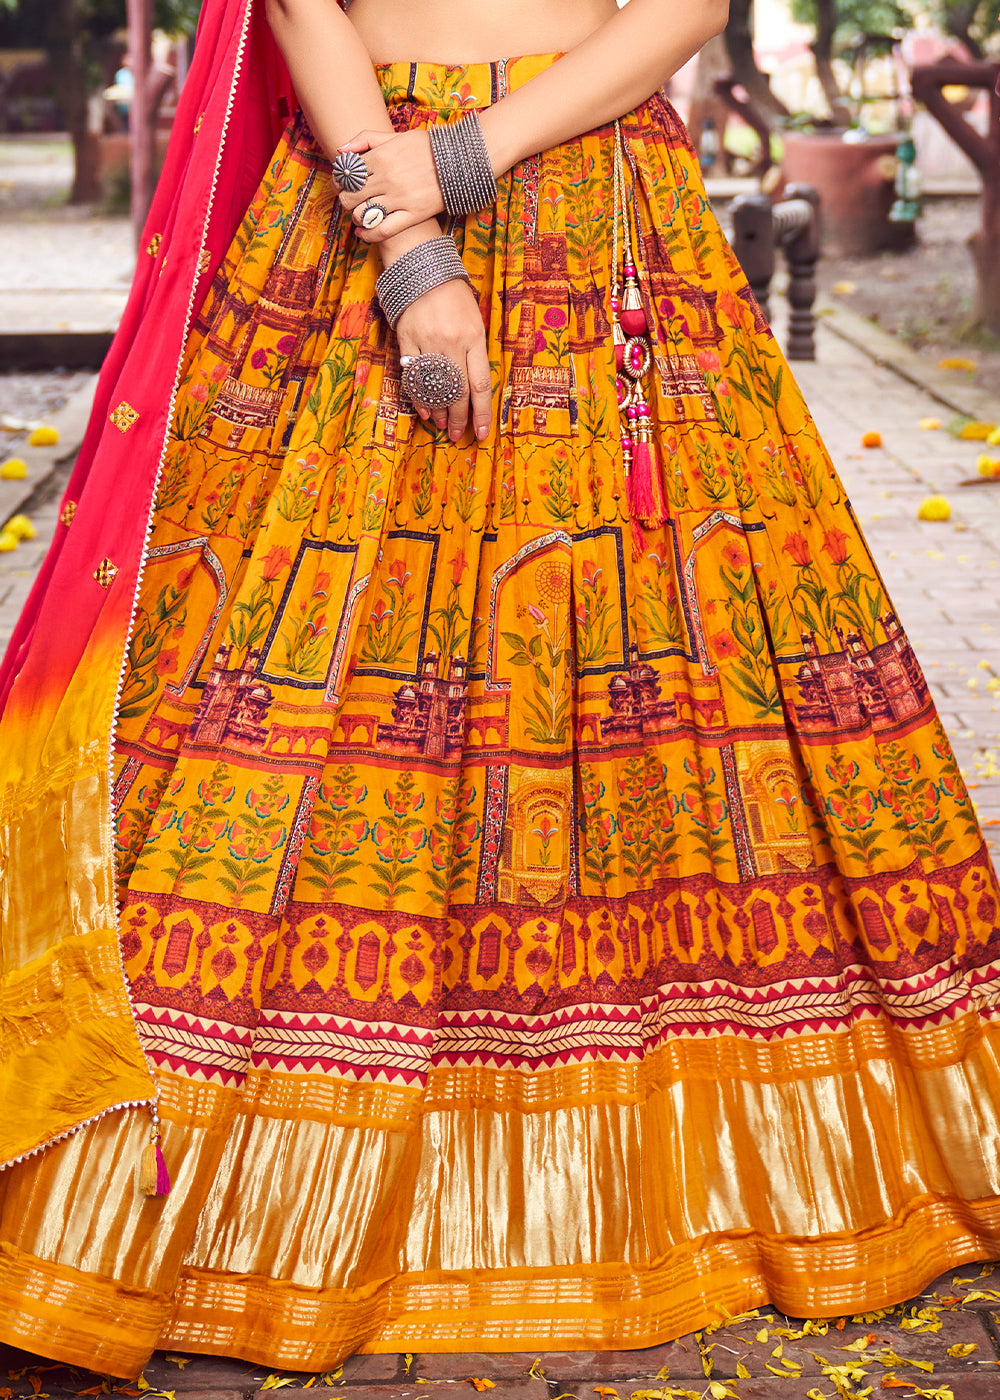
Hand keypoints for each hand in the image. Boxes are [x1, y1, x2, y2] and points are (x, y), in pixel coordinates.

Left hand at [335, 129, 443, 243]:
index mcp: (380, 157)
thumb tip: (340, 150)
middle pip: (351, 197)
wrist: (459, 161)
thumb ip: (366, 138)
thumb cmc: (425, 148)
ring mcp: (399, 198)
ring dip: (357, 217)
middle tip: (351, 201)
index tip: (343, 186)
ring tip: (361, 214)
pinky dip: (368, 235)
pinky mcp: (412, 215)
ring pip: (363, 215)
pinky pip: (382, 231)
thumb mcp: (395, 136)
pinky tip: (363, 233)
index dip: (340, 183)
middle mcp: (387, 179)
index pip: (348, 175)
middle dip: (346, 201)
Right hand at [395, 277, 492, 443]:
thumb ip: (476, 351)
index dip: (482, 413)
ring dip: (439, 412)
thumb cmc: (454, 296)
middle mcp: (452, 343)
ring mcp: (428, 341)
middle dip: (459, 418)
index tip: (481, 433)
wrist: (423, 268)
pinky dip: (419, 396)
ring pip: (435, 387)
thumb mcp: (475, 320)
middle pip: (458, 391)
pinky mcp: (407, 339)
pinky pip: (413, 375)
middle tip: (457, 435)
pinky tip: (424, 409)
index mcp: (474, 338)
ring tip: (442, 426)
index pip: (481, 385)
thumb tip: (473, 388)